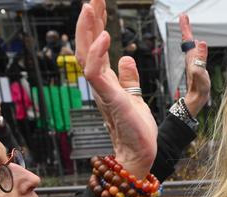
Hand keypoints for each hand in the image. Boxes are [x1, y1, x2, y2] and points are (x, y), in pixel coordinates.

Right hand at [75, 0, 156, 178]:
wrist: (140, 153)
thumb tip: (127, 59)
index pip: (97, 47)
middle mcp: (100, 83)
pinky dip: (98, 53)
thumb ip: (129, 78)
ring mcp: (103, 91)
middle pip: (88, 45)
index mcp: (107, 81)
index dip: (96, 25)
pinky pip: (96, 72)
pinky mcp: (110, 99)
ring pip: (86, 54)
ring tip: (91, 7)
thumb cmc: (137, 130)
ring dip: (88, 29)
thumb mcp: (135, 96)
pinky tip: (106, 36)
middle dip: (89, 20)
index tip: (97, 4)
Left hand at [180, 14, 209, 116]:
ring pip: (191, 46)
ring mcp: (194, 63)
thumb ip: (200, 59)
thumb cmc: (198, 89)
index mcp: (192, 57)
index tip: (183, 16)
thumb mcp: (200, 74)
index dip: (185, 27)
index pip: (187, 39)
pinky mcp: (197, 67)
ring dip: (189, 36)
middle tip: (184, 17)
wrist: (197, 100)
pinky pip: (196, 53)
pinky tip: (197, 45)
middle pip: (188, 40)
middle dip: (186, 28)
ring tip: (188, 27)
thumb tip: (201, 42)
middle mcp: (192, 59)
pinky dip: (196, 46)